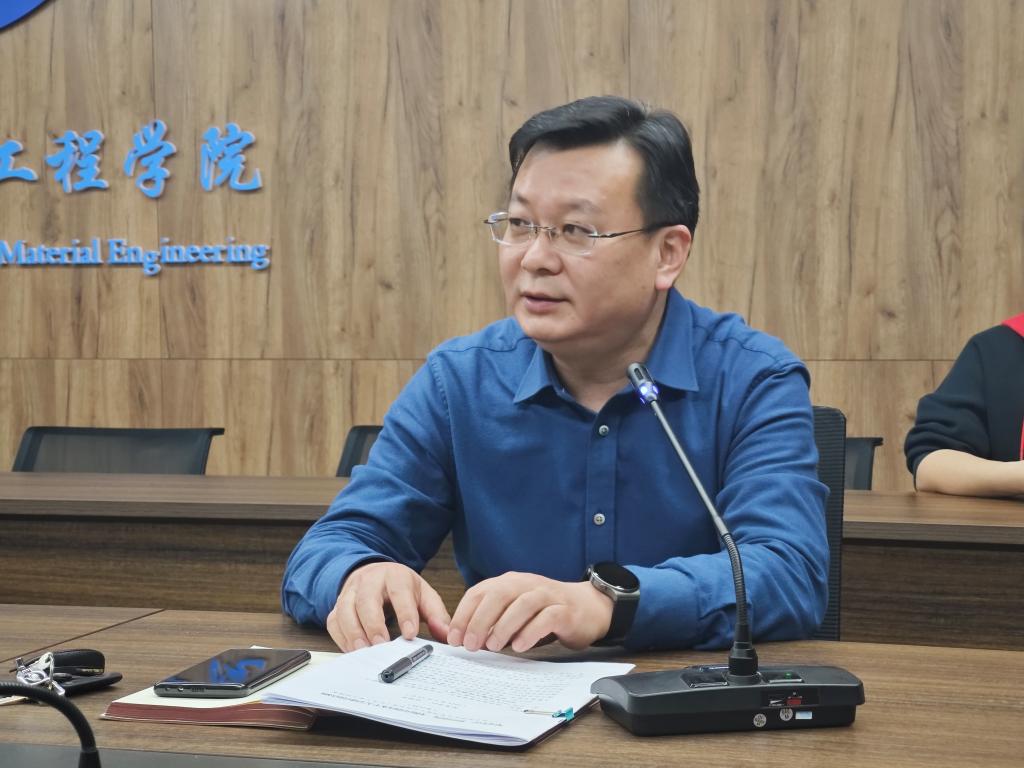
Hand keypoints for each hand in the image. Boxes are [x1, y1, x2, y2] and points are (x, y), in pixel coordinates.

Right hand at [327, 562, 450, 651]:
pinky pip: (334, 621)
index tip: (410, 634)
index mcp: (395, 576)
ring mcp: (350, 592)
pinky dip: (341, 638)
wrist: (375, 573)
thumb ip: (436, 614)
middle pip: (366, 600)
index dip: (405, 613)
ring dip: (354, 633)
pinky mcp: (337, 606)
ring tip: (364, 652)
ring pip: (345, 610)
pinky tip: (353, 651)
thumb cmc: (400, 587)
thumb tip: (447, 635)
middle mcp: (369, 581)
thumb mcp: (422, 594)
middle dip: (374, 624)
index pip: (400, 592)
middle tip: (382, 646)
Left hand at [447, 572, 612, 652]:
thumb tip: (463, 639)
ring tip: (493, 647)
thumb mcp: (514, 614)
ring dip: (504, 626)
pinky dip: (530, 631)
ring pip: (522, 604)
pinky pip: (546, 617)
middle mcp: (526, 584)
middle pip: (498, 595)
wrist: (588, 608)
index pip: (479, 592)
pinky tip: (520, 646)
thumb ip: (491, 622)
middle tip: (470, 645)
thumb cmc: (545, 613)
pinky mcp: (565, 610)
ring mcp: (547, 595)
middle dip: (480, 620)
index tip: (454, 638)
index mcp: (509, 582)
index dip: (464, 614)